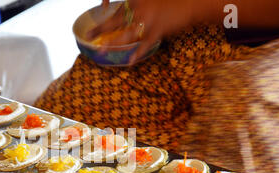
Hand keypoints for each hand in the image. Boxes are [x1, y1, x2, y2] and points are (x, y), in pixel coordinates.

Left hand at [87, 0, 204, 63]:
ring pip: (127, 34)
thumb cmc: (169, 2)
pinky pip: (146, 44)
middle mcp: (139, 9)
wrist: (191, 3)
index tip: (94, 24)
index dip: (104, 17)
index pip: (115, 9)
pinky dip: (138, 53)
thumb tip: (122, 18)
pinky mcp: (159, 31)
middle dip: (100, 29)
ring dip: (113, 43)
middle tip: (88, 36)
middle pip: (115, 21)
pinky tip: (131, 61)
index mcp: (135, 0)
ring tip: (101, 50)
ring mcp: (148, 21)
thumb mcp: (149, 1)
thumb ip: (136, 7)